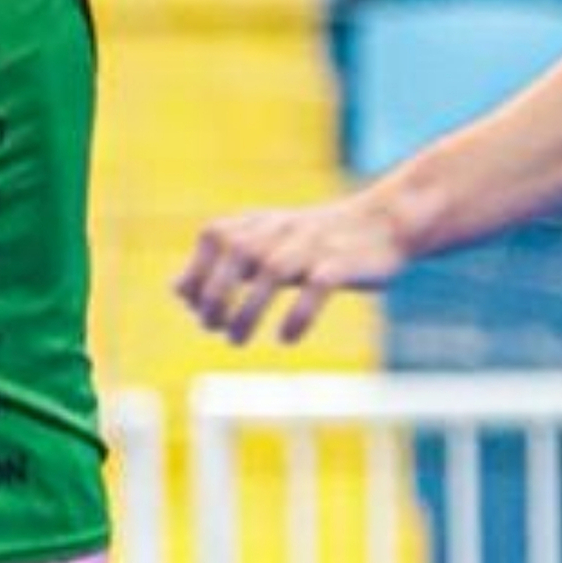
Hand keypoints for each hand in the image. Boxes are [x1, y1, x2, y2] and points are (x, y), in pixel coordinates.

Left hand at [177, 192, 415, 346]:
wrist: (385, 224)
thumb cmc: (315, 243)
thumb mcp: (265, 244)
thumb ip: (223, 262)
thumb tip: (176, 290)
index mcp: (261, 222)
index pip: (215, 236)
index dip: (198, 272)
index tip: (194, 308)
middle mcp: (283, 229)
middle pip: (238, 253)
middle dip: (216, 294)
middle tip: (212, 327)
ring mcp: (314, 244)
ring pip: (273, 271)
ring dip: (248, 310)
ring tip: (236, 340)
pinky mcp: (344, 263)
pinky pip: (318, 286)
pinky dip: (298, 314)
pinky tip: (286, 338)